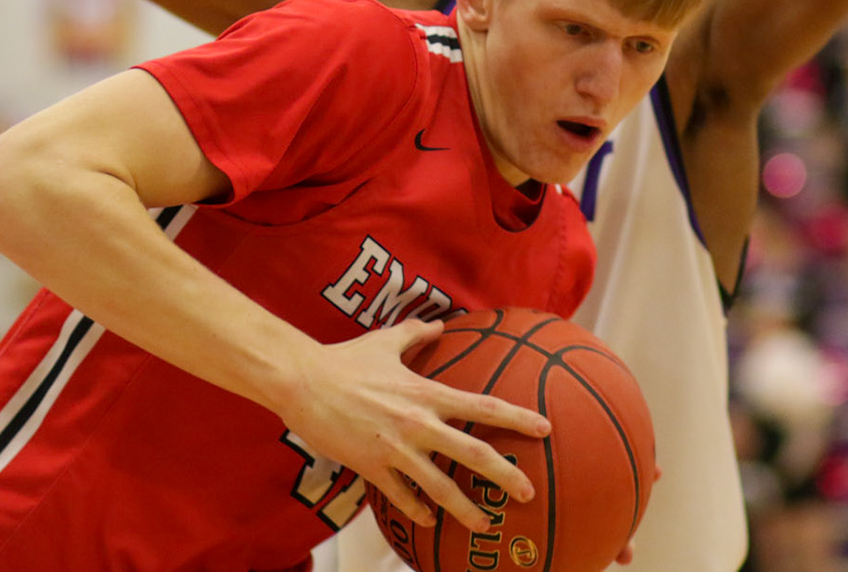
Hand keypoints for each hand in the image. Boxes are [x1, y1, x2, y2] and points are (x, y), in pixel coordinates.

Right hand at [276, 318, 549, 533]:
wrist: (303, 382)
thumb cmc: (345, 360)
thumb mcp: (384, 341)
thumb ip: (415, 333)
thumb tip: (439, 324)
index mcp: (426, 393)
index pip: (482, 406)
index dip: (517, 418)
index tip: (544, 429)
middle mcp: (418, 424)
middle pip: (473, 455)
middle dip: (505, 475)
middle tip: (527, 493)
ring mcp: (395, 450)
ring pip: (440, 488)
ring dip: (466, 510)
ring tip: (485, 524)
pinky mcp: (372, 467)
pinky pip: (402, 496)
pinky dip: (418, 510)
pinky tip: (429, 521)